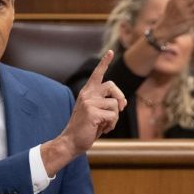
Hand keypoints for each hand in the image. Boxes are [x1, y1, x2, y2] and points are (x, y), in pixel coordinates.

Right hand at [41, 51, 125, 174]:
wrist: (71, 142)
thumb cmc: (85, 129)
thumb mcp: (95, 112)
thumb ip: (105, 104)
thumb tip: (122, 102)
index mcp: (87, 92)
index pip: (97, 74)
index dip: (104, 62)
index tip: (110, 51)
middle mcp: (87, 94)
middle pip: (112, 86)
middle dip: (121, 97)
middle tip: (121, 108)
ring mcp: (89, 102)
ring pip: (115, 104)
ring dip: (115, 117)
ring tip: (105, 125)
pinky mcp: (92, 112)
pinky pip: (113, 115)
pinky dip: (112, 124)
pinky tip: (103, 130)